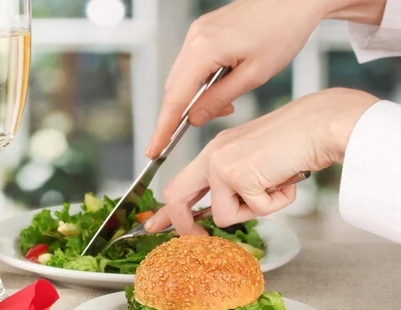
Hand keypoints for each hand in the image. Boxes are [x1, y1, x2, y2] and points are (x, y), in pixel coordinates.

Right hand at [145, 0, 329, 157]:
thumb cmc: (283, 30)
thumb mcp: (254, 75)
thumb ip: (219, 99)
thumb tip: (194, 119)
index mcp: (204, 49)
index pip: (175, 99)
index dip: (163, 128)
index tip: (154, 150)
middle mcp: (194, 38)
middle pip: (174, 88)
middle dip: (183, 113)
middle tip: (205, 124)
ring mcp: (197, 32)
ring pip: (183, 76)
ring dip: (195, 96)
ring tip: (226, 104)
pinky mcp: (205, 30)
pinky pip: (193, 62)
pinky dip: (201, 80)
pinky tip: (223, 85)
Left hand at [145, 88, 379, 234]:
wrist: (319, 125)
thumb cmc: (294, 144)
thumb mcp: (253, 164)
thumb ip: (232, 185)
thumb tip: (218, 215)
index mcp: (214, 152)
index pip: (179, 184)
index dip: (167, 211)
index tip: (155, 226)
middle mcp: (212, 156)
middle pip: (177, 197)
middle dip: (185, 226)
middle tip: (198, 238)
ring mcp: (222, 165)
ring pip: (224, 216)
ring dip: (253, 211)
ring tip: (274, 186)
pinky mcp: (238, 175)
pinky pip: (254, 211)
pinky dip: (275, 204)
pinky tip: (285, 181)